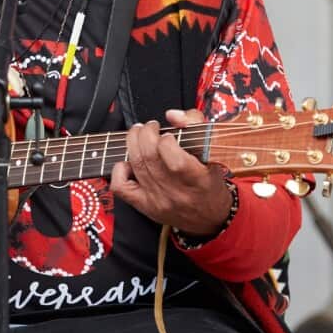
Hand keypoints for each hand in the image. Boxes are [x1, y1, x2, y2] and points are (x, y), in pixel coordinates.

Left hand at [110, 108, 232, 235]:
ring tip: (139, 134)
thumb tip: (172, 115)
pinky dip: (119, 170)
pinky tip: (128, 161)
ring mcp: (158, 201)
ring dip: (133, 143)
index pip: (175, 160)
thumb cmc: (210, 182)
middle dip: (145, 134)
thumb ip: (195, 126)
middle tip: (150, 126)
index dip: (167, 141)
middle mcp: (177, 193)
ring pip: (137, 166)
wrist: (209, 217)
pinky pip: (122, 187)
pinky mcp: (145, 206)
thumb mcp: (213, 152)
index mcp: (198, 180)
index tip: (170, 134)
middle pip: (150, 158)